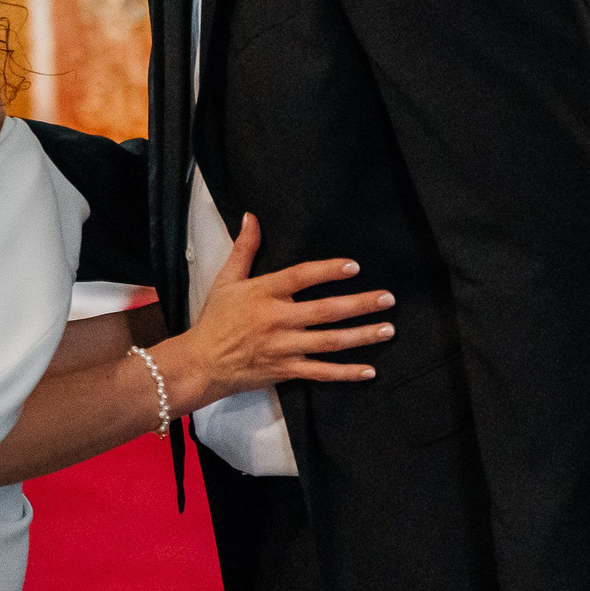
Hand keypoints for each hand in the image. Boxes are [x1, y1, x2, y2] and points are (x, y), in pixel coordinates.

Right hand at [163, 215, 392, 411]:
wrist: (201, 363)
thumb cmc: (215, 320)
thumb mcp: (226, 280)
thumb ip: (244, 248)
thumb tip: (251, 217)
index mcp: (264, 293)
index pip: (301, 277)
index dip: (328, 271)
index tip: (353, 266)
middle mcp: (277, 320)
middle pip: (325, 311)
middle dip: (360, 304)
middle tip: (387, 299)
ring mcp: (284, 347)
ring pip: (330, 341)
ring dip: (362, 336)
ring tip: (388, 328)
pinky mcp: (287, 370)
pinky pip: (321, 372)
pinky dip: (346, 373)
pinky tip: (369, 370)